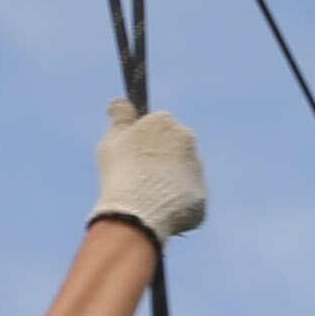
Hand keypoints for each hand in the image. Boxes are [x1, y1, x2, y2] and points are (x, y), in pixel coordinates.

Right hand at [92, 101, 207, 240]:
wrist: (139, 213)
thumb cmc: (122, 173)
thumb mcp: (112, 140)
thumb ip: (120, 119)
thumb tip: (120, 102)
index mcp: (164, 121)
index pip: (156, 126)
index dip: (143, 142)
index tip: (132, 157)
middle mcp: (187, 139)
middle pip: (172, 148)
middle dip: (159, 161)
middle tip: (138, 179)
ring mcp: (197, 167)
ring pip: (181, 173)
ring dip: (168, 183)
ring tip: (147, 198)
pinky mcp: (201, 195)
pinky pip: (187, 198)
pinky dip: (175, 204)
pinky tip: (158, 211)